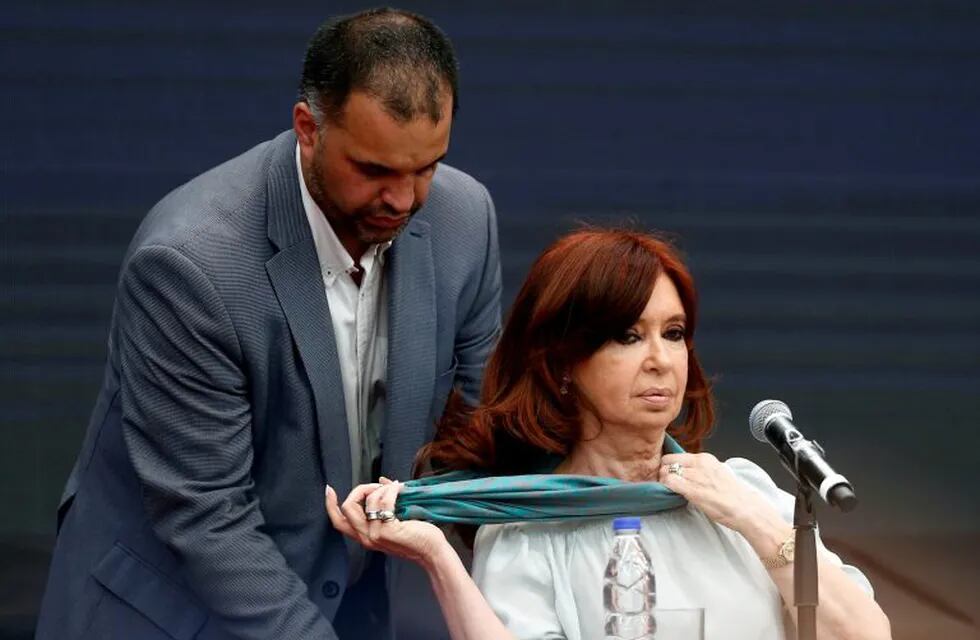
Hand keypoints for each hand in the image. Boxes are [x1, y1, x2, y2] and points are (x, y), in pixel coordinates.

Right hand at [325, 478, 451, 569]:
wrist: (431, 551)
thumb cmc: (416, 534)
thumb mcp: (393, 520)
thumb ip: (384, 503)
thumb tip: (382, 480)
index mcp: (364, 536)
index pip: (339, 522)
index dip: (330, 505)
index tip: (329, 490)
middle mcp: (365, 538)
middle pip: (348, 507)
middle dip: (362, 489)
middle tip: (379, 487)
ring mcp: (375, 535)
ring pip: (368, 501)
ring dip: (381, 489)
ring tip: (396, 489)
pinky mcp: (387, 531)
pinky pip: (383, 501)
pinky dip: (391, 490)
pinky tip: (400, 489)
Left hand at [659, 453, 780, 533]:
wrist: (746, 508)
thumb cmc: (733, 495)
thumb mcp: (716, 473)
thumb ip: (700, 471)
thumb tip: (685, 473)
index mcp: (705, 458)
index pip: (676, 455)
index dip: (669, 465)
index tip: (669, 473)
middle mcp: (699, 464)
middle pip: (668, 461)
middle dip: (663, 471)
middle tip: (665, 482)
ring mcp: (696, 476)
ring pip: (666, 472)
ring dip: (663, 481)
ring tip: (668, 489)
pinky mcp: (693, 490)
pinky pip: (670, 483)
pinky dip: (666, 487)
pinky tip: (669, 493)